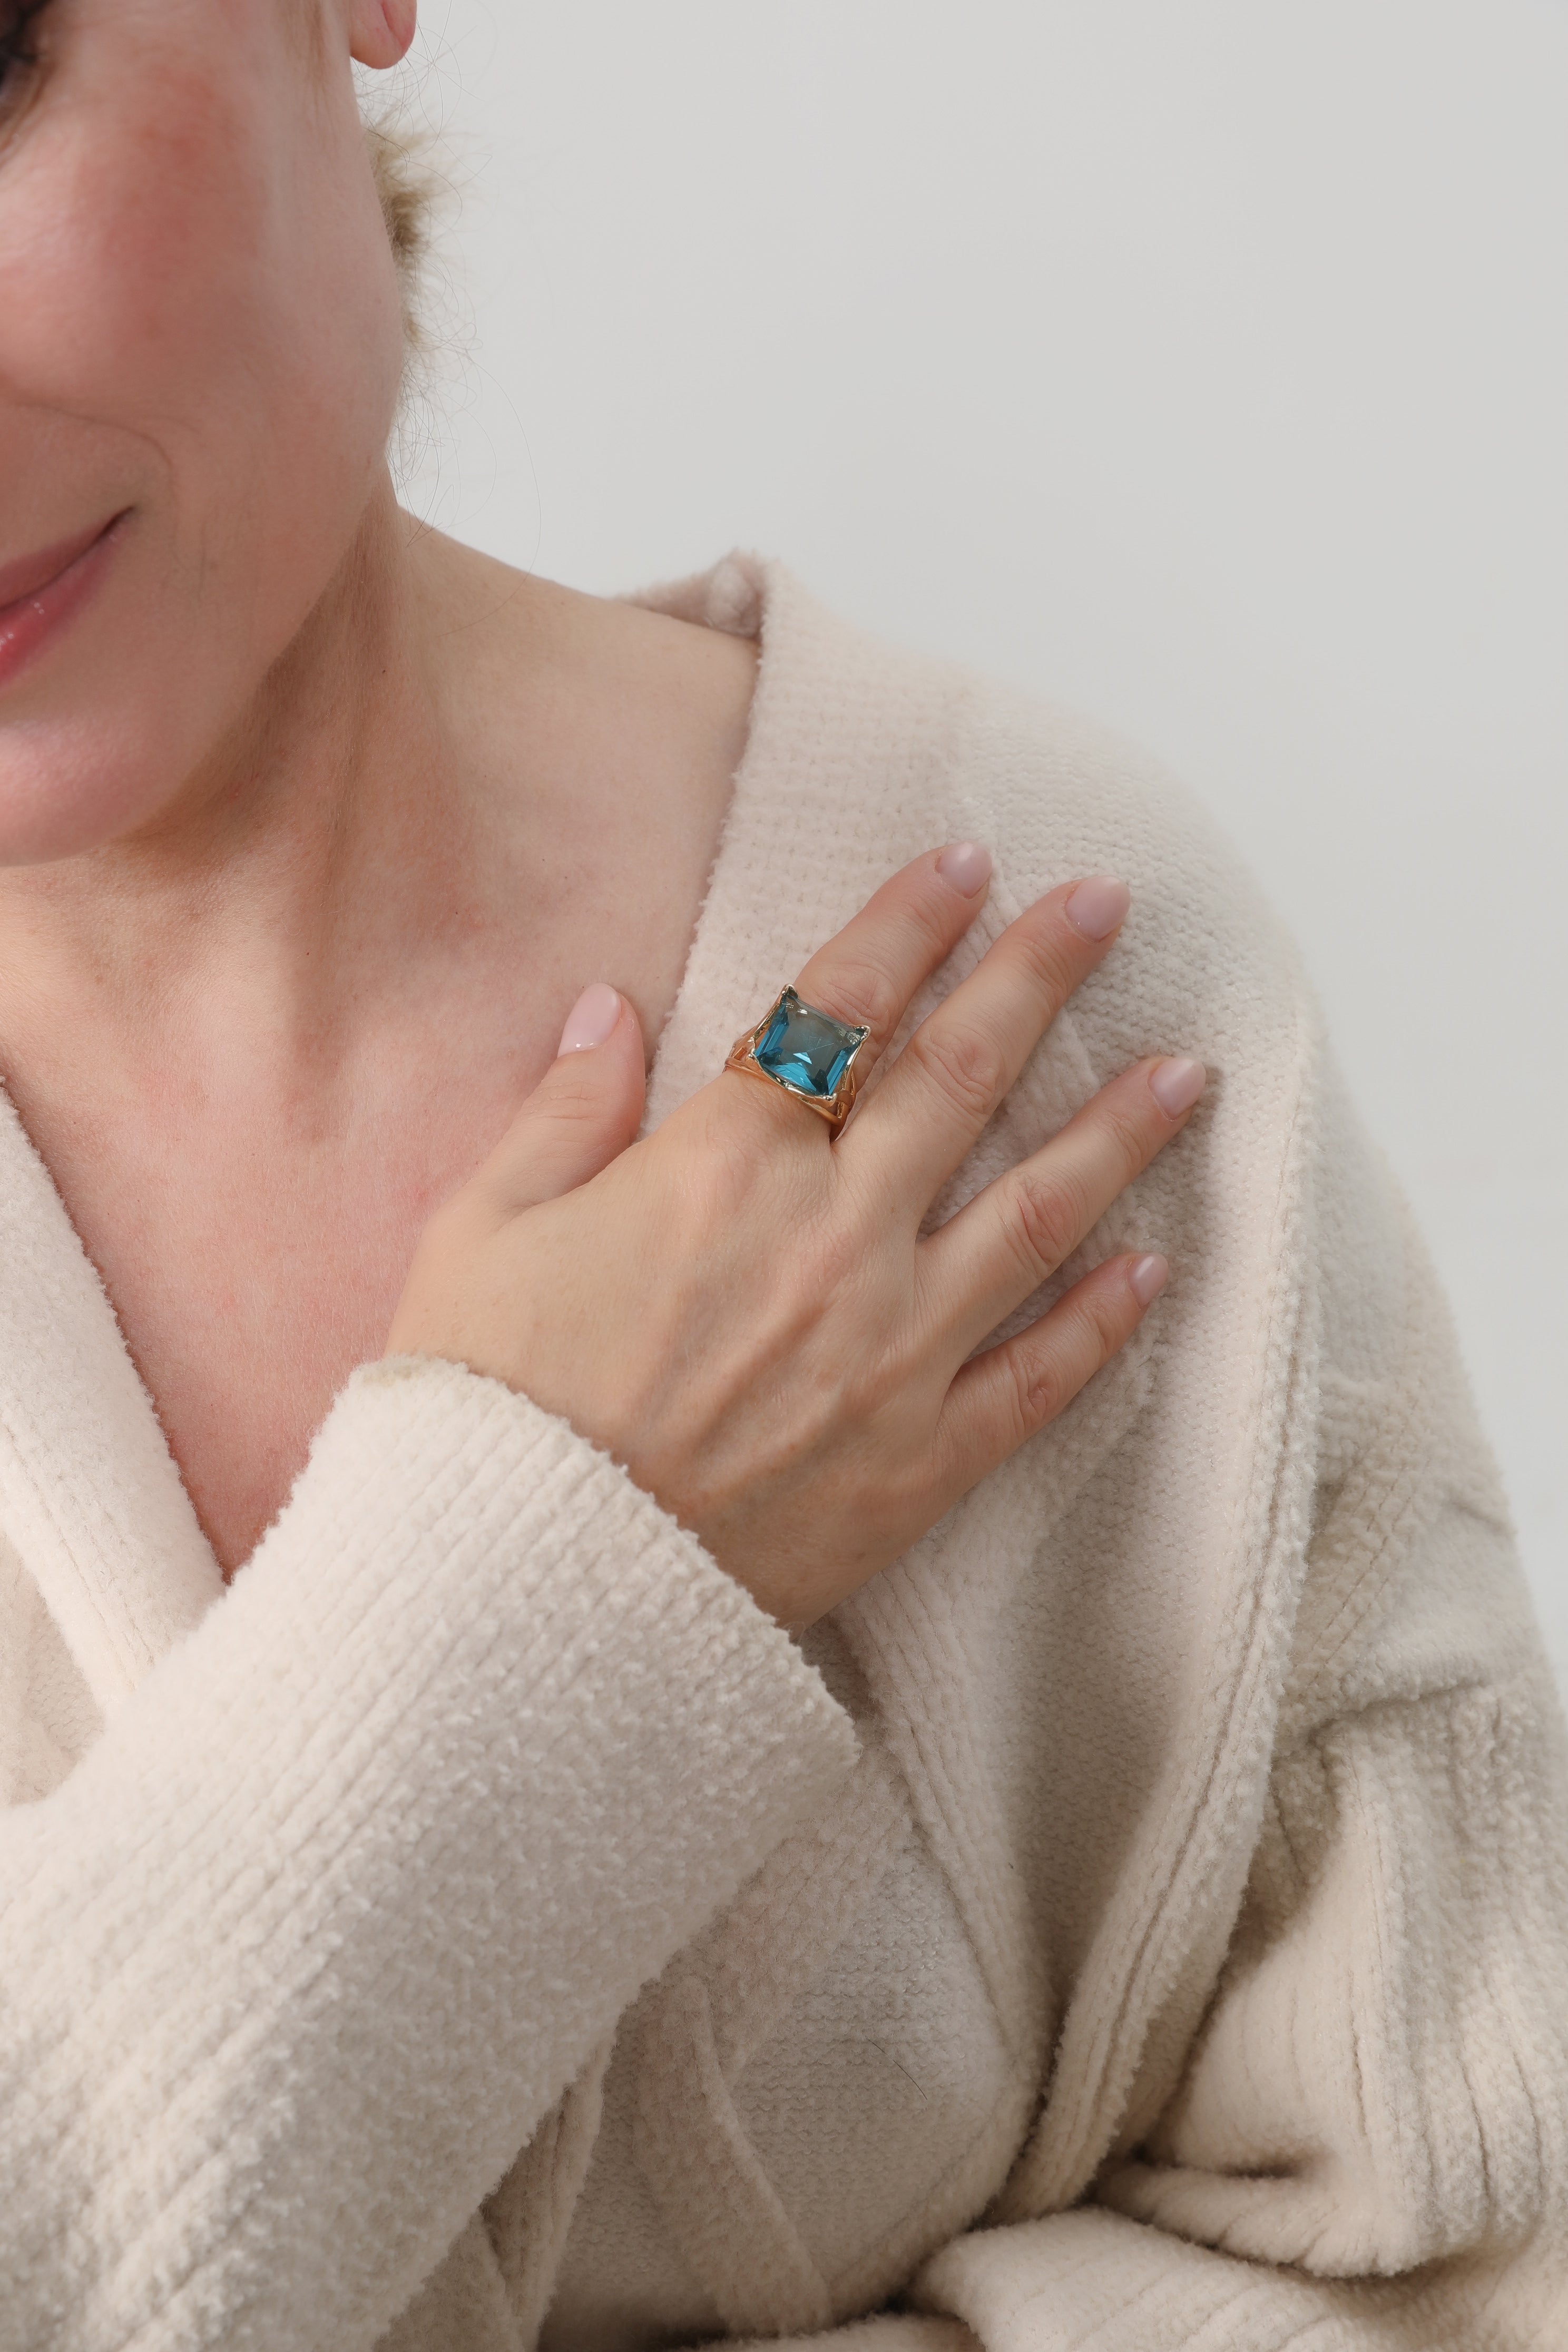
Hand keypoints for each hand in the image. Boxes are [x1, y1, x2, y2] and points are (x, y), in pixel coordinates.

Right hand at [387, 846, 1205, 1633]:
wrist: (521, 1594)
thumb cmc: (487, 1409)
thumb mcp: (482, 1232)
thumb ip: (563, 1113)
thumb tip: (611, 1008)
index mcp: (722, 1169)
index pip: (839, 1011)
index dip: (906, 923)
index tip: (966, 861)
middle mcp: (831, 1240)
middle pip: (961, 1079)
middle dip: (1038, 976)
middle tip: (1106, 904)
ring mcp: (890, 1352)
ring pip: (1035, 1215)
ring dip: (1117, 1131)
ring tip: (1187, 1069)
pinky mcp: (919, 1461)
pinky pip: (1038, 1378)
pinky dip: (1103, 1321)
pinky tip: (1156, 1268)